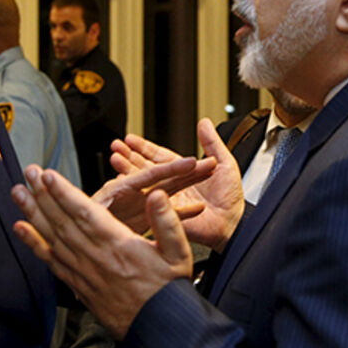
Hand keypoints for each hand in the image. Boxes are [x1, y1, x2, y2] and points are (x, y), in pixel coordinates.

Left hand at [12, 166, 192, 338]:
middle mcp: (96, 258)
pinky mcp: (78, 285)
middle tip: (26, 172)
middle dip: (42, 195)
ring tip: (18, 193)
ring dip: (32, 214)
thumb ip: (167, 222)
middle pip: (62, 222)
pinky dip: (34, 244)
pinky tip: (21, 230)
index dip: (64, 193)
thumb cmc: (167, 291)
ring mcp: (84, 273)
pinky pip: (52, 262)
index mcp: (119, 246)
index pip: (85, 214)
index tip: (48, 175)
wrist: (157, 329)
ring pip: (52, 239)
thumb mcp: (179, 254)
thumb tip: (157, 195)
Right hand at [113, 119, 244, 251]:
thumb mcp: (224, 164)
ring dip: (127, 170)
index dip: (143, 147)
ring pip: (142, 182)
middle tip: (116, 147)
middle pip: (145, 167)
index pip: (158, 156)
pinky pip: (144, 202)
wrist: (232, 224)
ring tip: (115, 159)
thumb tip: (204, 123)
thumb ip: (212, 144)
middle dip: (128, 156)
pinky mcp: (164, 213)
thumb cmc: (231, 199)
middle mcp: (171, 185)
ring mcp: (166, 199)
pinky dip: (133, 194)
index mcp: (182, 172)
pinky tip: (122, 184)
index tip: (130, 139)